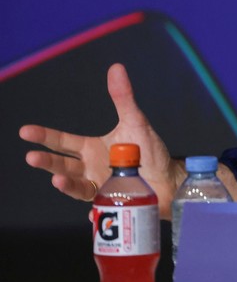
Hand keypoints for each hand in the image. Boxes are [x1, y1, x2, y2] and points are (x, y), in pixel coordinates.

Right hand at [19, 63, 184, 216]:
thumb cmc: (149, 150)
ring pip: (76, 186)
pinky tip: (90, 213)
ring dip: (65, 185)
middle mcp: (90, 168)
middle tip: (31, 157)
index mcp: (92, 149)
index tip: (25, 131)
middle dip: (47, 162)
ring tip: (57, 180)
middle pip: (63, 165)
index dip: (45, 137)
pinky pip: (98, 206)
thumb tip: (116, 67)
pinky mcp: (111, 200)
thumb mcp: (135, 121)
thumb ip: (123, 97)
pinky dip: (93, 210)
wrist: (166, 177)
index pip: (63, 142)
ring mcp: (99, 186)